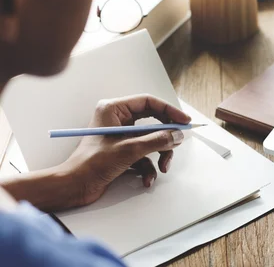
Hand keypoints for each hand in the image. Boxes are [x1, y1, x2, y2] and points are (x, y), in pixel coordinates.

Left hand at [63, 94, 190, 206]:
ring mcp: (121, 136)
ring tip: (162, 167)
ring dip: (159, 155)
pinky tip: (147, 179)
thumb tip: (177, 135)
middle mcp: (118, 119)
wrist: (74, 187)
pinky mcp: (122, 151)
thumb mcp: (129, 150)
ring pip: (151, 140)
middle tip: (178, 142)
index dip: (169, 111)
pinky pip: (144, 154)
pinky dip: (149, 167)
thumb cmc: (91, 164)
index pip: (149, 102)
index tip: (184, 121)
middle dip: (165, 137)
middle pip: (153, 122)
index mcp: (114, 109)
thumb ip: (157, 140)